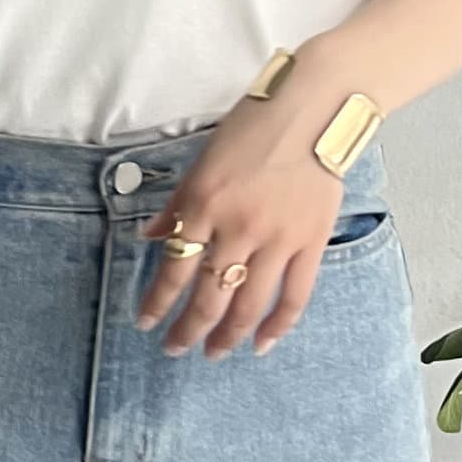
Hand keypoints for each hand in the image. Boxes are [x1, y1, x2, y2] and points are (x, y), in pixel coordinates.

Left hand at [135, 95, 344, 358]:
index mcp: (204, 203)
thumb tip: (150, 237)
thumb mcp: (203, 160)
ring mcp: (278, 238)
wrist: (316, 108)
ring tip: (214, 352)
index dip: (157, 302)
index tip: (146, 323)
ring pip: (249, 304)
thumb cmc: (255, 125)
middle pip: (208, 296)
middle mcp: (238, 227)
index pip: (174, 267)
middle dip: (189, 329)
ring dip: (228, 336)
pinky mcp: (311, 242)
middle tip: (177, 349)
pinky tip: (262, 343)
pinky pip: (294, 296)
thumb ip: (177, 204)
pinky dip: (278, 325)